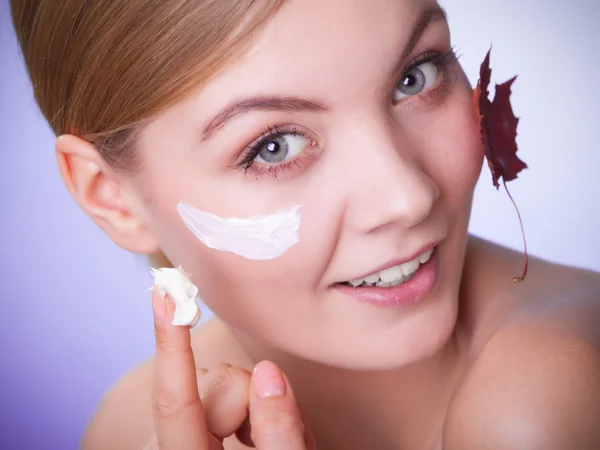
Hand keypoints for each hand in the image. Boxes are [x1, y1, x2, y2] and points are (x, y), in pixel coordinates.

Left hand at [151, 286, 315, 448]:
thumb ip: (279, 432)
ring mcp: (178, 437)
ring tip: (270, 440)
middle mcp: (171, 447)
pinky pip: (221, 394)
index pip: (175, 400)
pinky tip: (254, 436)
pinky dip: (245, 408)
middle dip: (257, 400)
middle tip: (285, 434)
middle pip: (219, 386)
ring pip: (226, 384)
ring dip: (256, 406)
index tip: (163, 295)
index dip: (170, 342)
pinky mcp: (191, 428)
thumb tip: (267, 372)